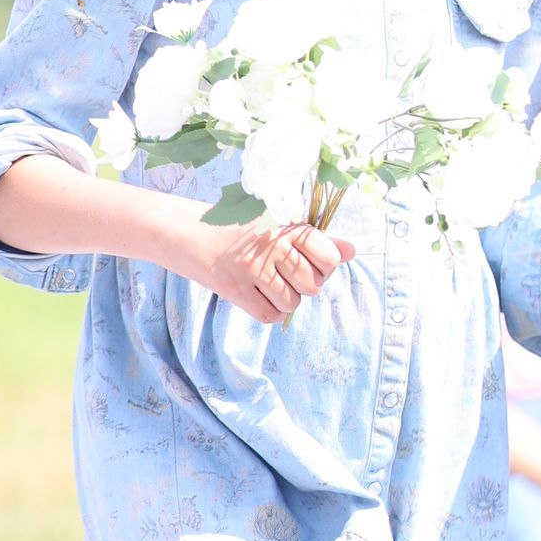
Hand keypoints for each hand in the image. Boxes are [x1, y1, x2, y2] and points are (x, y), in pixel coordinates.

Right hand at [183, 214, 353, 324]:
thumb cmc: (238, 228)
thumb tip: (351, 251)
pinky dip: (269, 310)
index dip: (324, 266)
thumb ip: (316, 239)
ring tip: (268, 283)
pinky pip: (270, 315)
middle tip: (284, 273)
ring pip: (292, 303)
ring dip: (285, 300)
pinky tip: (258, 294)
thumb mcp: (277, 225)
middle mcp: (272, 246)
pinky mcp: (235, 289)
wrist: (188, 232)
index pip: (329, 258)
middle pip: (313, 285)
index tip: (309, 262)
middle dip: (304, 286)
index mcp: (285, 225)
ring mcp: (253, 269)